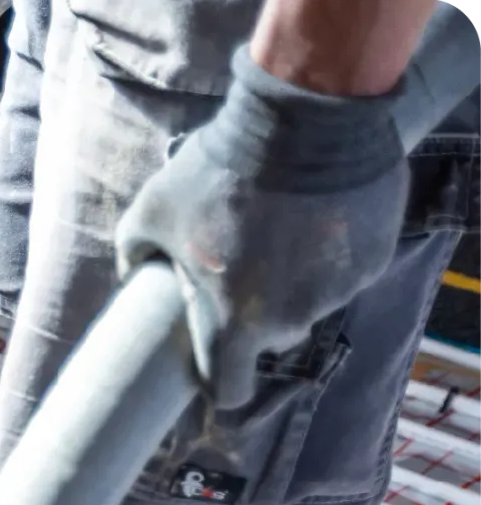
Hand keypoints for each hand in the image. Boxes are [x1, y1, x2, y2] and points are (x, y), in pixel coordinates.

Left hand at [115, 48, 408, 407]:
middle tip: (246, 271)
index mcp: (233, 324)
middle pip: (272, 341)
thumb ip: (133, 257)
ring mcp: (336, 292)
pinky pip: (346, 272)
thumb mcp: (150, 212)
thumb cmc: (216, 169)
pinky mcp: (373, 260)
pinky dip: (333, 255)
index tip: (216, 370)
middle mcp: (290, 320)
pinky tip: (318, 217)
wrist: (303, 115)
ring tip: (283, 232)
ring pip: (311, 305)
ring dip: (297, 282)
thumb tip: (131, 277)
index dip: (220, 384)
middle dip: (258, 318)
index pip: (229, 389)